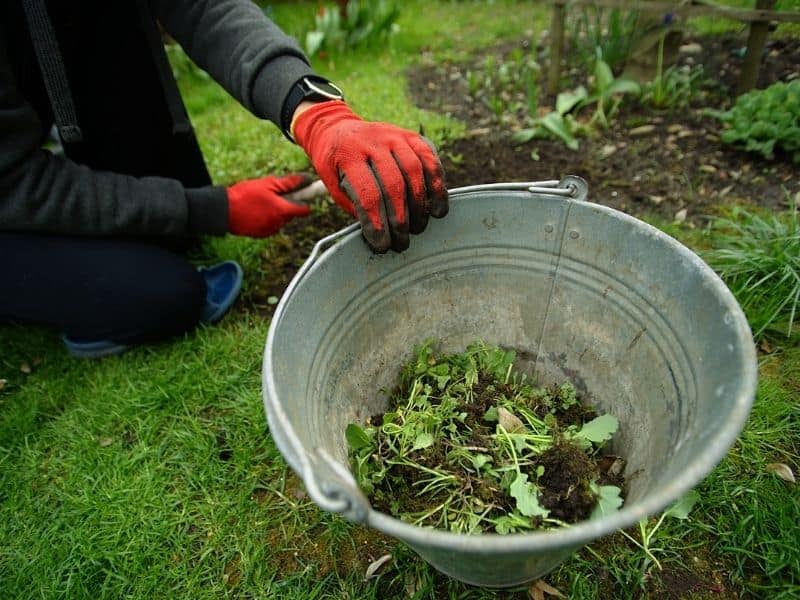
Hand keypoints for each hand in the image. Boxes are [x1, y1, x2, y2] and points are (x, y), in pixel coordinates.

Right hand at [227, 174, 311, 236]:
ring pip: (281, 219)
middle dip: (286, 203)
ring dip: (276, 211)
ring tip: (261, 202)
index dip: (304, 200)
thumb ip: (289, 183)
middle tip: (272, 194)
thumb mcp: (267, 184)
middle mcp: (279, 223)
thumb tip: (305, 180)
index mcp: (283, 210)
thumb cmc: (244, 195)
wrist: (223, 211)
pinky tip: (256, 211)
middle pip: (292, 213)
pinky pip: (271, 225)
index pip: (304, 210)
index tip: (301, 193)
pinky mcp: (262, 234)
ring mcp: (271, 230)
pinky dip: (267, 218)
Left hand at [292, 100, 447, 252]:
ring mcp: (394, 135)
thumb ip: (356, 206)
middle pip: (393, 183)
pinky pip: (430, 159)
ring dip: (421, 204)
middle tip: (402, 242)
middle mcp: (372, 141)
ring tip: (419, 227)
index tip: (382, 245)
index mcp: (348, 155)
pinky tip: (436, 207)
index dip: (377, 223)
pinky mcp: (411, 136)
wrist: (338, 129)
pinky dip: (436, 185)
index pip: (366, 193)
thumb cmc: (336, 167)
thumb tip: (381, 234)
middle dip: (400, 219)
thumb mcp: (334, 186)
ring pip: (415, 170)